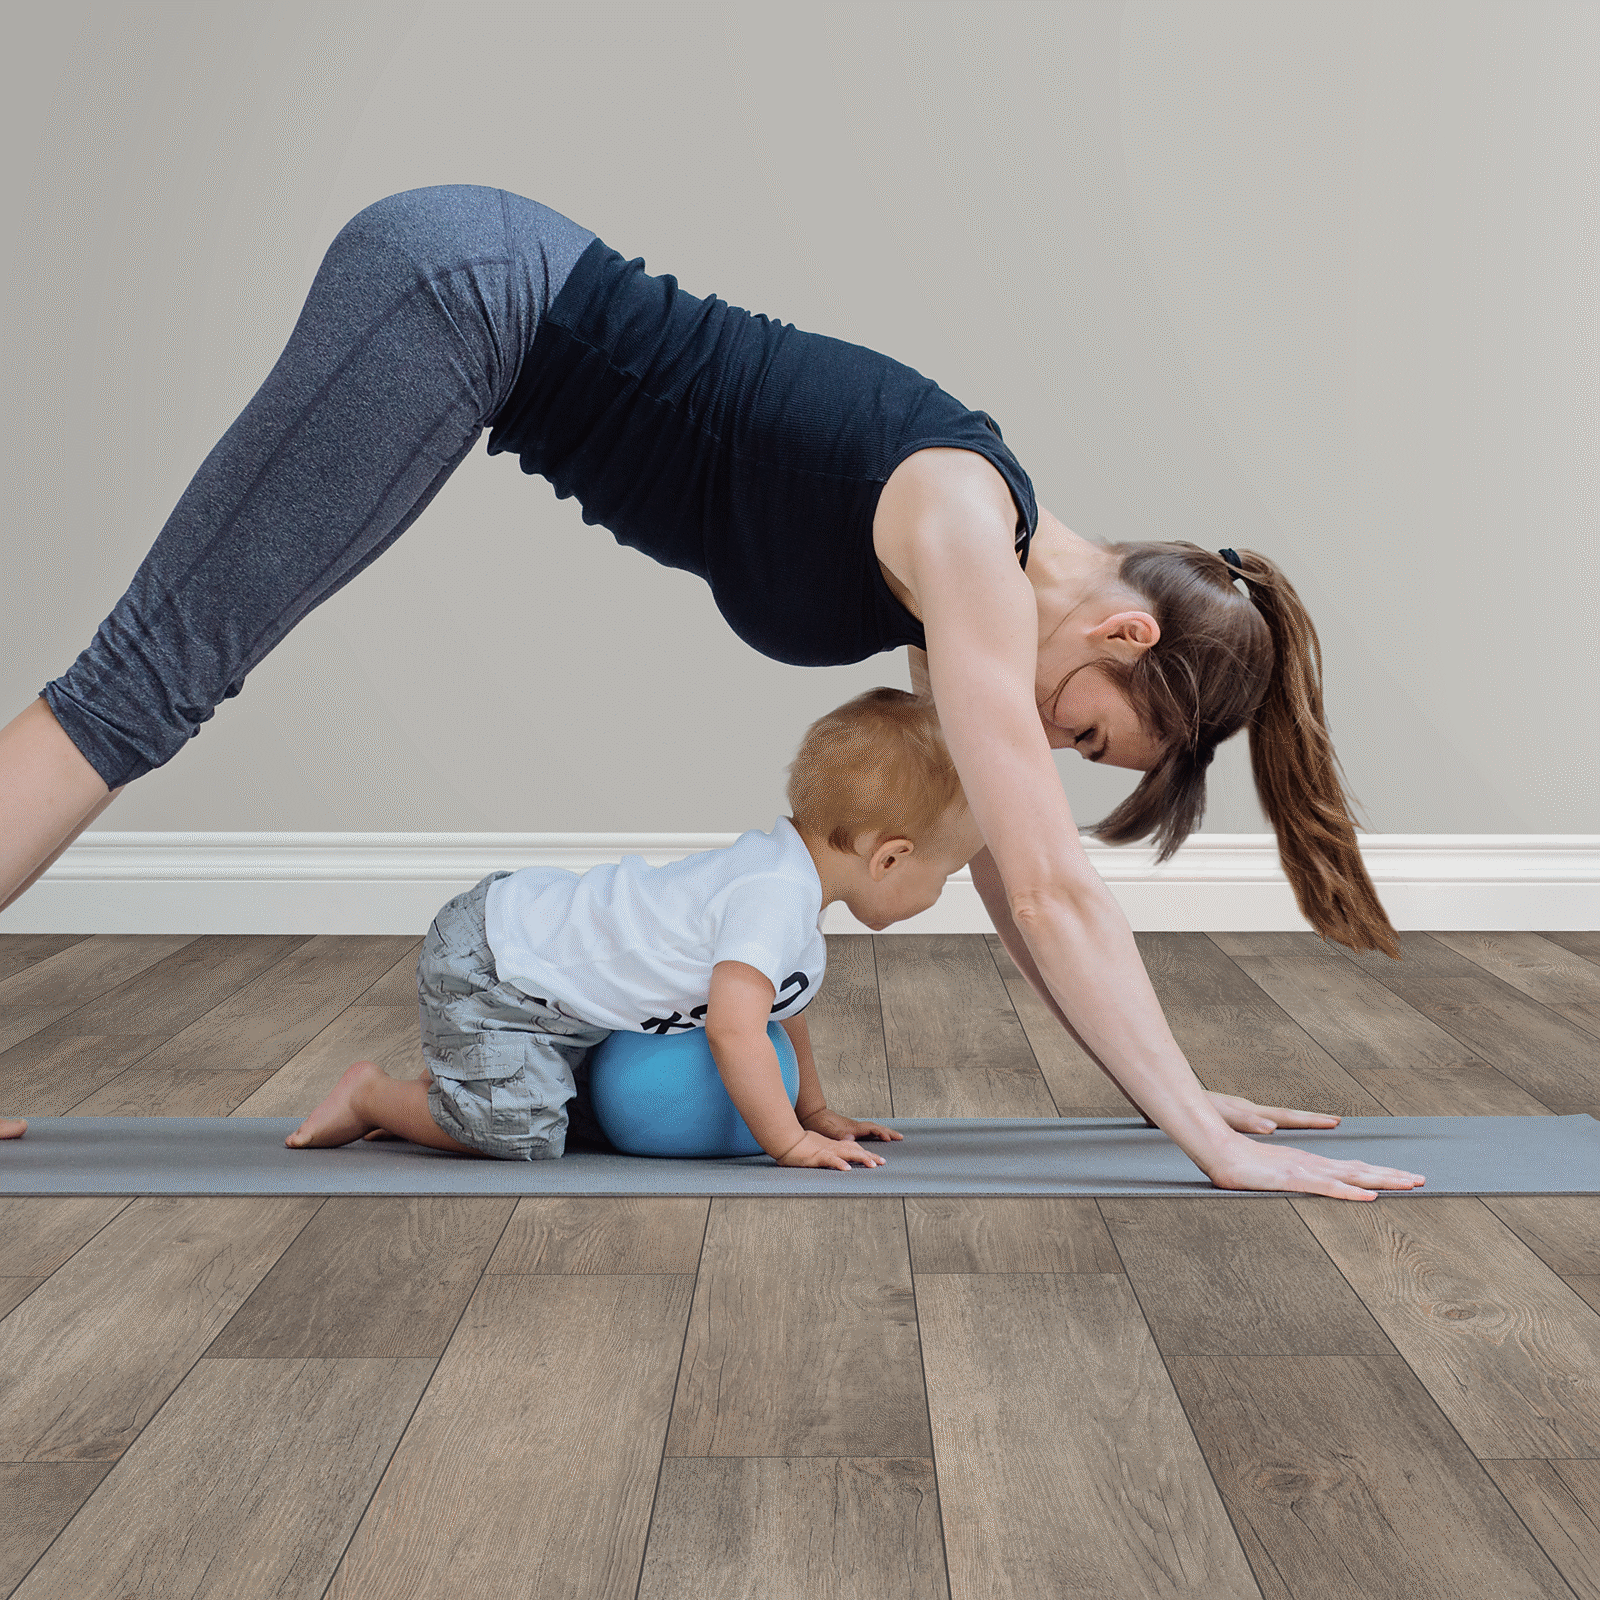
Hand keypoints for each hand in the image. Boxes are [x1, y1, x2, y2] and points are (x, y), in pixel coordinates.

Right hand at [777, 1130, 887, 1170]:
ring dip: (861, 1158)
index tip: (877, 1160)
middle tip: (883, 1162)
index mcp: (833, 1146)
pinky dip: (839, 1164)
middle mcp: (833, 1147)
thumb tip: (836, 1160)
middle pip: (856, 1150)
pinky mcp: (817, 1156)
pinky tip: (847, 1169)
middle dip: (870, 1156)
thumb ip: (827, 1154)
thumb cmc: (798, 1146)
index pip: (854, 1148)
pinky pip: (830, 1160)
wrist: (786, 1140)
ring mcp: (826, 1151)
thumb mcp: (817, 1149)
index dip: (866, 1153)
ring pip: (848, 1153)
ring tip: (873, 1165)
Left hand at [800, 1107, 902, 1143]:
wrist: (814, 1116)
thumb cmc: (820, 1124)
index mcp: (853, 1127)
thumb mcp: (828, 1130)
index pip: (872, 1129)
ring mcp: (854, 1127)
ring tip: (893, 1137)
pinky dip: (876, 1134)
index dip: (881, 1133)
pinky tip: (877, 1137)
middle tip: (901, 1137)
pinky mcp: (851, 1129)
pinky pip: (868, 1131)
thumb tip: (850, 1138)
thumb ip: (839, 1134)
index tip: (890, 1138)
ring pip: (873, 1129)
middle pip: (876, 1127)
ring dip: (884, 1132)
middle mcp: (855, 1126)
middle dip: (889, 1132)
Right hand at [1204, 1132, 1424, 1200]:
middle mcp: (1315, 1165)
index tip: (1404, 1177)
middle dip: (1393, 1175)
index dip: (1380, 1173)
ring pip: (1352, 1177)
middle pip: (1361, 1170)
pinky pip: (1327, 1188)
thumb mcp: (1273, 1175)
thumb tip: (1310, 1186)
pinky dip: (1351, 1193)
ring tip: (1409, 1183)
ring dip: (1382, 1180)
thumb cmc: (1241, 1164)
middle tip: (1422, 1179)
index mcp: (1312, 1165)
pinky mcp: (1294, 1179)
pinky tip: (1368, 1197)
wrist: (1218, 1150)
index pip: (1354, 1170)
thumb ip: (1292, 1179)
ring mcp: (1306, 1171)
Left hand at [1207, 1091, 1340, 1134]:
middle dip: (1311, 1119)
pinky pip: (1261, 1119)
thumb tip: (1271, 1127)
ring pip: (1276, 1116)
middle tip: (1336, 1121)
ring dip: (1295, 1121)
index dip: (1311, 1120)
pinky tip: (1276, 1131)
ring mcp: (1242, 1112)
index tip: (1334, 1121)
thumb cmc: (1194, 1108)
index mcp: (1250, 1112)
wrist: (1174, 1101)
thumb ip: (1246, 1121)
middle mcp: (1250, 1110)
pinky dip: (1275, 1123)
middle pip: (1286, 1114)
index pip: (1288, 1116)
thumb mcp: (1222, 1116)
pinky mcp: (1233, 1116)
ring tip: (1318, 1124)